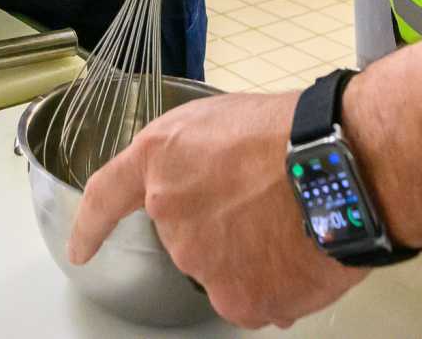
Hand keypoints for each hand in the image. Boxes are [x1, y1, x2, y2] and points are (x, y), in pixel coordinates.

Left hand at [67, 90, 364, 328]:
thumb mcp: (227, 121)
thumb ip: (201, 162)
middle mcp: (169, 211)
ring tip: (293, 221)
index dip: (91, 225)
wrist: (340, 164)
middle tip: (268, 203)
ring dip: (253, 255)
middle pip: (189, 236)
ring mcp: (199, 260)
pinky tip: (299, 254)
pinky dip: (276, 285)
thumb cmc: (296, 131)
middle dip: (224, 227)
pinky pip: (254, 299)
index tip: (81, 248)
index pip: (108, 195)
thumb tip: (218, 197)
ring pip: (225, 269)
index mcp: (161, 159)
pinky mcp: (235, 298)